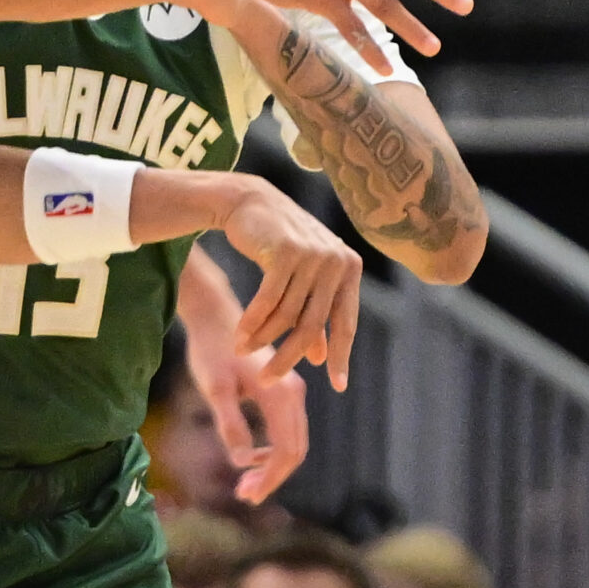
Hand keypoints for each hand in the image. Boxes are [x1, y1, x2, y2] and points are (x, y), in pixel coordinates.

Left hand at [185, 325, 307, 504]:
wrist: (214, 316)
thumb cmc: (211, 350)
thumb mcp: (215, 388)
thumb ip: (230, 423)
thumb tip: (244, 462)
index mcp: (281, 394)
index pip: (286, 451)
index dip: (269, 479)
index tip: (247, 496)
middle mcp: (294, 393)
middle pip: (295, 451)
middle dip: (272, 478)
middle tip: (243, 495)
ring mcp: (291, 392)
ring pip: (293, 443)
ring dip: (272, 467)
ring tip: (243, 485)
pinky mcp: (283, 392)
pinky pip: (286, 431)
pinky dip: (272, 451)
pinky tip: (251, 462)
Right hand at [206, 173, 362, 389]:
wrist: (248, 201)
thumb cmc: (278, 241)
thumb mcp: (302, 276)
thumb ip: (314, 314)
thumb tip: (321, 358)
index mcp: (349, 268)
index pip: (346, 323)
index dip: (341, 356)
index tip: (338, 386)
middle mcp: (336, 261)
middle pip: (313, 324)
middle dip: (288, 357)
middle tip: (269, 380)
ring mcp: (313, 255)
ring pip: (286, 315)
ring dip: (262, 339)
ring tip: (243, 352)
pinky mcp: (286, 252)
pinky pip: (267, 300)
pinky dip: (251, 322)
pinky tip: (239, 338)